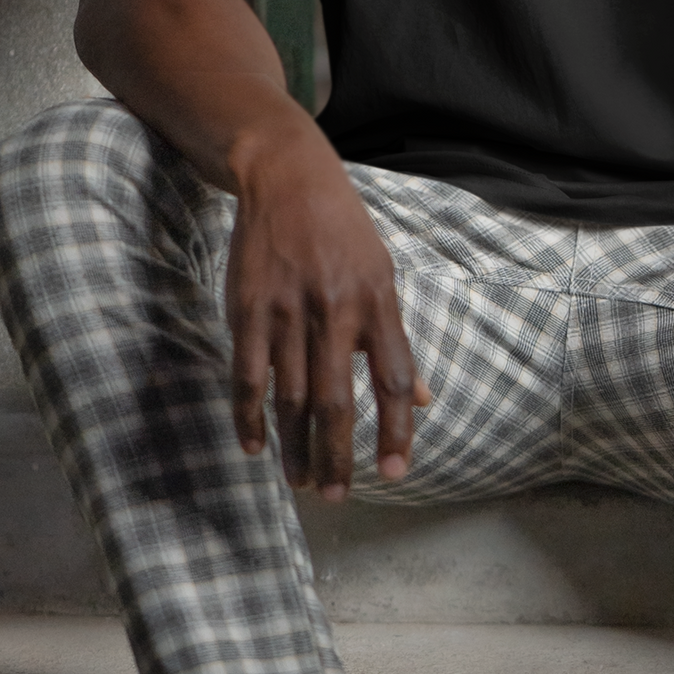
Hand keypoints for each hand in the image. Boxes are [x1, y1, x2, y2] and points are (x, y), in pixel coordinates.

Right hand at [225, 119, 430, 499]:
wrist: (286, 177)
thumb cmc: (343, 231)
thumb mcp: (384, 275)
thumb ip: (397, 340)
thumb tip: (426, 398)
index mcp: (377, 302)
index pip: (394, 379)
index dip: (396, 429)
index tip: (394, 472)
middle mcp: (334, 310)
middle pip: (336, 399)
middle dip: (338, 455)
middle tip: (338, 497)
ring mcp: (287, 311)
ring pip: (290, 397)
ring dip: (295, 447)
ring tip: (302, 482)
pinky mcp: (247, 309)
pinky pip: (248, 375)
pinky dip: (249, 416)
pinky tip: (255, 447)